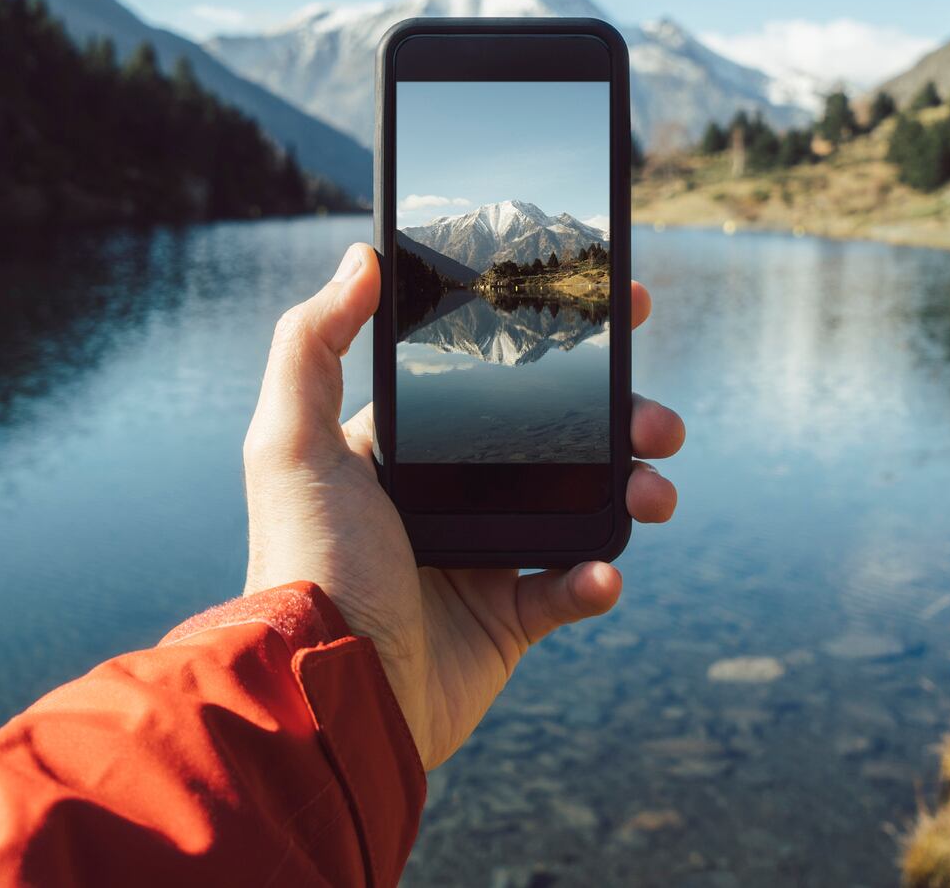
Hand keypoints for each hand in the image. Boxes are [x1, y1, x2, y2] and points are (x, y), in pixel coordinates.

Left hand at [242, 242, 682, 769]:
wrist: (326, 693)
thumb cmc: (305, 563)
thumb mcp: (289, 442)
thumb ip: (314, 343)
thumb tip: (362, 257)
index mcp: (405, 451)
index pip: (491, 380)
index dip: (554, 345)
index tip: (616, 313)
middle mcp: (446, 498)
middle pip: (554, 440)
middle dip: (620, 422)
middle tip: (660, 421)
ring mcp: (479, 559)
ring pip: (579, 508)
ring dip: (630, 491)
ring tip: (655, 492)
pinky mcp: (504, 624)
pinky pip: (570, 590)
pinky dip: (596, 578)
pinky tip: (601, 572)